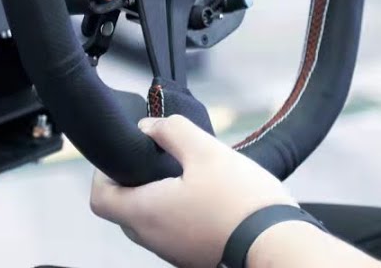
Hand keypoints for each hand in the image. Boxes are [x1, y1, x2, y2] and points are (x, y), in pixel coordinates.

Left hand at [89, 115, 298, 267]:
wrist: (280, 245)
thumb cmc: (242, 202)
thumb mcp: (205, 151)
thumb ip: (171, 131)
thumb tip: (148, 126)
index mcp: (146, 213)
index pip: (100, 199)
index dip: (103, 174)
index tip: (123, 155)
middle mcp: (153, 239)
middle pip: (124, 211)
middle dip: (133, 184)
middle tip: (156, 160)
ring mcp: (174, 253)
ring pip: (151, 224)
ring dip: (159, 200)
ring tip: (187, 177)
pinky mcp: (195, 258)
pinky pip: (175, 235)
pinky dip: (180, 216)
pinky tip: (208, 199)